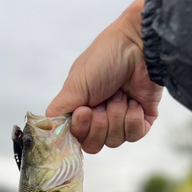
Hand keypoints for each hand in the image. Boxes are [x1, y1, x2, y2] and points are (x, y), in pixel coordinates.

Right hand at [46, 0, 162, 153]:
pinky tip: (134, 101)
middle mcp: (100, 118)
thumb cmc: (105, 59)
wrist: (139, 47)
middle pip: (94, 144)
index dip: (81, 130)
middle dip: (100, 123)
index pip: (77, 139)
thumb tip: (49, 130)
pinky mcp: (142, 121)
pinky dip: (133, 118)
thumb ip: (59, 111)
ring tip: (121, 94)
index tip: (85, 110)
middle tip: (104, 100)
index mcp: (82, 110)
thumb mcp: (74, 85)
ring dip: (117, 114)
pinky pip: (134, 135)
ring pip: (114, 140)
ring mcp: (121, 121)